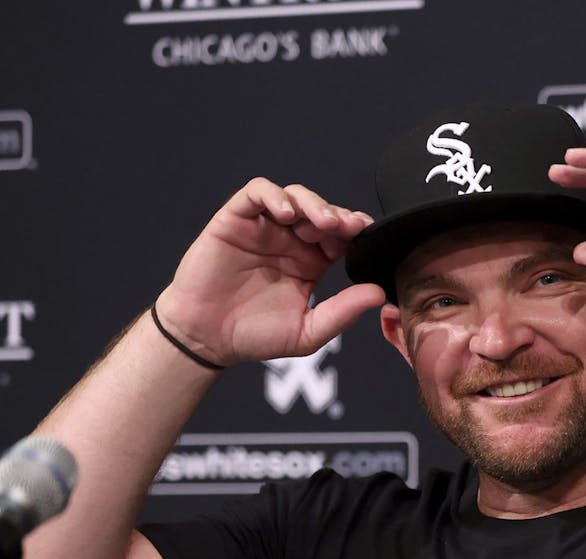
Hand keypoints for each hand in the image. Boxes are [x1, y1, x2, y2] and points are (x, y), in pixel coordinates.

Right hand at [154, 179, 385, 365]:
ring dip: (314, 203)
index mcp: (312, 262)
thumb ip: (342, 312)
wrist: (207, 338)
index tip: (368, 237)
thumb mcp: (307, 331)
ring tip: (324, 222)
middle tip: (348, 227)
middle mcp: (290, 240)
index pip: (341, 236)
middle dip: (339, 216)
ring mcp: (263, 227)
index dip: (355, 232)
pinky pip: (256, 193)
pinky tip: (286, 213)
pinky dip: (274, 195)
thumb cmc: (255, 336)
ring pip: (294, 196)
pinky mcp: (235, 219)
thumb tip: (379, 294)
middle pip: (322, 211)